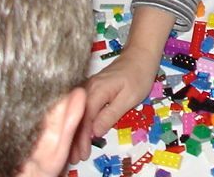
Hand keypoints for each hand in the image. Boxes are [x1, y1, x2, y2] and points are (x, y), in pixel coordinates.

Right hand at [71, 7, 173, 161]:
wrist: (140, 54)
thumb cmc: (138, 75)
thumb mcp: (129, 98)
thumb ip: (111, 114)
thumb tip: (94, 132)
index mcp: (96, 91)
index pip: (84, 119)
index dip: (81, 138)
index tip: (80, 155)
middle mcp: (87, 89)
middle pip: (76, 117)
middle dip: (73, 139)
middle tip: (73, 159)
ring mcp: (87, 88)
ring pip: (76, 113)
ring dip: (74, 132)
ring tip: (73, 151)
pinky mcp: (90, 89)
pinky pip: (80, 108)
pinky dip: (78, 122)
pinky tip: (77, 133)